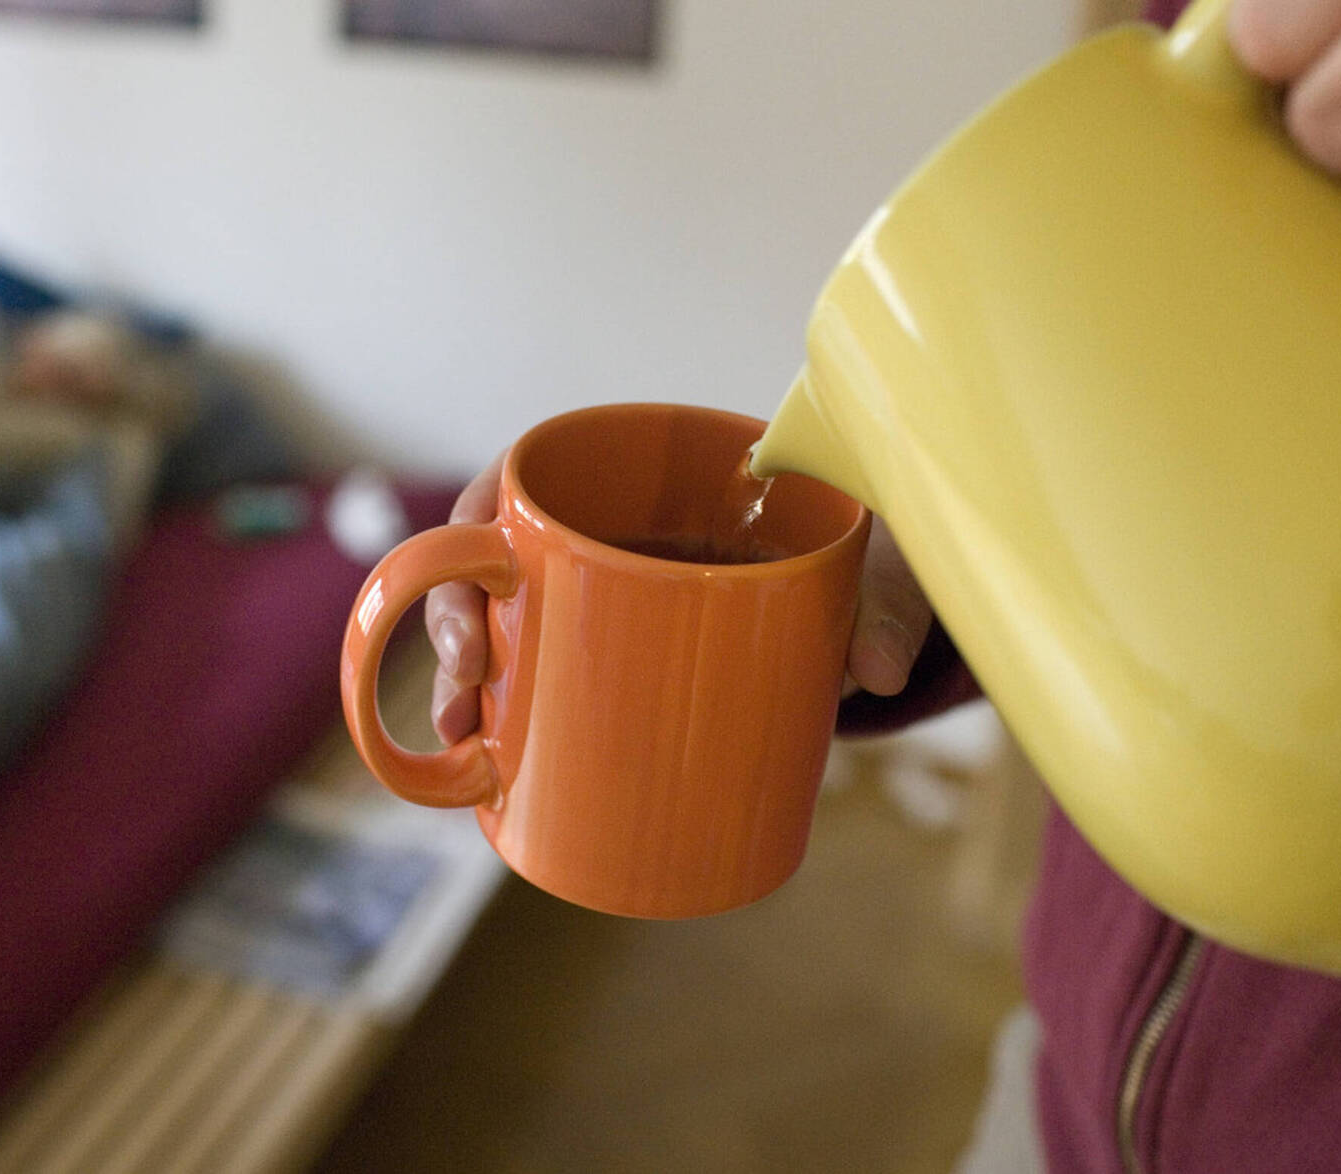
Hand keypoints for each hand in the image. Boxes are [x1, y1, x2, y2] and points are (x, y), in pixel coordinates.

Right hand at [423, 455, 935, 746]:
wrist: (873, 601)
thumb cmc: (858, 554)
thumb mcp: (876, 562)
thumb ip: (886, 601)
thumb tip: (876, 670)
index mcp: (646, 480)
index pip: (528, 480)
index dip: (475, 526)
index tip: (479, 580)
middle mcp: (607, 541)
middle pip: (494, 564)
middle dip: (454, 617)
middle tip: (467, 680)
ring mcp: (603, 610)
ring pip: (507, 632)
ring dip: (463, 681)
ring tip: (465, 738)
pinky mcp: (616, 672)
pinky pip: (544, 689)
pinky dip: (510, 726)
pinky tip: (488, 771)